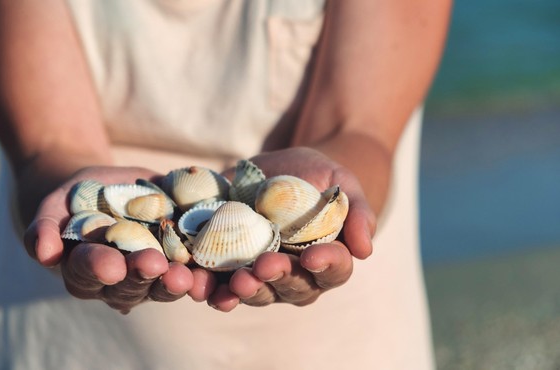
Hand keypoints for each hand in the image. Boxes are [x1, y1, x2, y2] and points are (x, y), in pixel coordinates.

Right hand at [22, 166, 202, 313]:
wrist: (104, 190)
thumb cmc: (71, 202)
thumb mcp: (53, 208)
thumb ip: (45, 229)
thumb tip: (43, 252)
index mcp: (83, 272)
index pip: (88, 272)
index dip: (99, 268)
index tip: (111, 264)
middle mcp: (117, 283)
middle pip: (129, 285)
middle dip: (142, 274)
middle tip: (154, 265)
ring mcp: (149, 275)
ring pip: (161, 286)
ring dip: (174, 282)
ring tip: (185, 274)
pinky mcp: (176, 262)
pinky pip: (189, 270)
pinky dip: (200, 270)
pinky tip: (209, 265)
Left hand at [206, 147, 375, 310]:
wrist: (279, 170)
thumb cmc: (318, 178)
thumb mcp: (341, 183)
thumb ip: (358, 211)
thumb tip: (365, 250)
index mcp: (329, 259)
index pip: (334, 270)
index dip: (326, 265)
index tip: (312, 257)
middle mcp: (298, 276)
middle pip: (292, 287)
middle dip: (277, 278)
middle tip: (263, 267)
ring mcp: (264, 277)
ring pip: (257, 292)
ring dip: (243, 291)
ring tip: (233, 282)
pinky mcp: (232, 269)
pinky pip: (222, 285)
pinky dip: (210, 288)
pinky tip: (200, 285)